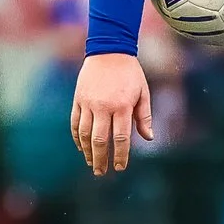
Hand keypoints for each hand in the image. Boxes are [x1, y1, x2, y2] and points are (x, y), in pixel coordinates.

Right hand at [71, 52, 152, 173]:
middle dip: (101, 159)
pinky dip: (77, 138)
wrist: (109, 51)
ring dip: (87, 151)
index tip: (119, 168)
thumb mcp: (143, 92)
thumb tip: (149, 138)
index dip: (120, 156)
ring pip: (84, 134)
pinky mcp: (78, 99)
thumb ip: (144, 116)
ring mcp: (88, 103)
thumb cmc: (130, 73)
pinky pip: (74, 123)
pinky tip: (81, 147)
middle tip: (101, 172)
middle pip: (99, 140)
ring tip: (91, 163)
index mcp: (122, 107)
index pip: (120, 138)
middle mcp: (103, 107)